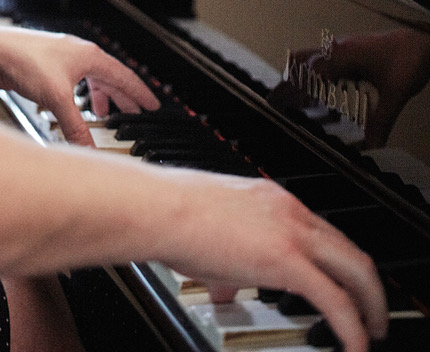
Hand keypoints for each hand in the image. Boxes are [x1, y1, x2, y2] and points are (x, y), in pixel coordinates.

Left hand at [0, 25, 159, 144]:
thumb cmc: (24, 61)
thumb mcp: (57, 99)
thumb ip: (76, 128)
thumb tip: (90, 151)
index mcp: (89, 56)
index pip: (124, 76)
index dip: (140, 93)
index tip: (153, 105)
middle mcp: (78, 54)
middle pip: (109, 77)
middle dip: (122, 97)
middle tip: (136, 112)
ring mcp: (62, 59)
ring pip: (90, 79)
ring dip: (100, 97)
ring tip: (104, 114)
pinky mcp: (47, 67)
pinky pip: (74, 82)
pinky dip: (80, 97)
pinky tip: (74, 108)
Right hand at [148, 169, 387, 351]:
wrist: (163, 208)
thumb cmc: (174, 216)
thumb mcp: (209, 237)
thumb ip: (225, 264)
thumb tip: (223, 289)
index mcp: (273, 200)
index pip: (322, 232)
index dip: (336, 262)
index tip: (340, 283)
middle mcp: (290, 211)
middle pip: (349, 249)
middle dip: (368, 285)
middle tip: (373, 312)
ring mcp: (292, 233)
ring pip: (355, 269)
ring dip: (371, 304)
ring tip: (371, 330)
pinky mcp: (288, 260)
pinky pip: (337, 300)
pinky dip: (353, 327)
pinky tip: (356, 345)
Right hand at [271, 28, 429, 146]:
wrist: (424, 39)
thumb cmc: (409, 56)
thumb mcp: (395, 94)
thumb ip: (380, 122)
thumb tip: (371, 147)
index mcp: (342, 56)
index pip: (307, 75)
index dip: (290, 90)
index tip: (275, 102)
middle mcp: (338, 49)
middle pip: (301, 63)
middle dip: (289, 84)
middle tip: (278, 102)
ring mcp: (344, 48)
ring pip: (311, 60)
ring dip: (303, 80)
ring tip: (300, 103)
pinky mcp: (352, 51)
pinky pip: (326, 63)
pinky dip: (319, 79)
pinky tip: (328, 97)